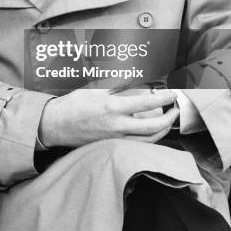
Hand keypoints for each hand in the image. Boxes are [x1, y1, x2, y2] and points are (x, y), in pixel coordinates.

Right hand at [39, 87, 178, 147]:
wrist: (56, 125)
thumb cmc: (73, 105)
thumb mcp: (96, 90)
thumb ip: (117, 88)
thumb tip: (136, 83)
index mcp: (113, 108)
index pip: (146, 104)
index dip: (163, 99)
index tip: (171, 94)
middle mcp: (117, 126)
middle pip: (153, 127)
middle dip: (169, 118)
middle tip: (174, 109)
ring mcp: (115, 139)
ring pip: (148, 140)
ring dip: (163, 130)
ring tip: (168, 121)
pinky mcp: (112, 146)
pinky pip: (137, 145)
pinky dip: (149, 139)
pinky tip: (152, 131)